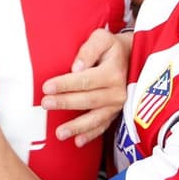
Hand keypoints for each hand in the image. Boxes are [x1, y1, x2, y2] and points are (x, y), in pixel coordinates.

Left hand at [42, 29, 130, 145]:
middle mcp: (117, 91)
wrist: (132, 57)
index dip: (65, 84)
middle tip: (46, 104)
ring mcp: (117, 105)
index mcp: (113, 72)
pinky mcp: (115, 114)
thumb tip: (77, 67)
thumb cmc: (112, 47)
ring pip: (95, 118)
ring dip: (76, 127)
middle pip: (88, 100)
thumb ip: (89, 49)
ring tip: (59, 133)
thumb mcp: (102, 38)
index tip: (47, 87)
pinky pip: (103, 127)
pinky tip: (78, 142)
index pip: (85, 80)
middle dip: (65, 102)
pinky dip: (91, 135)